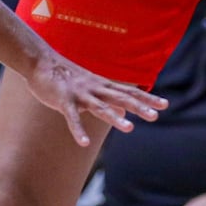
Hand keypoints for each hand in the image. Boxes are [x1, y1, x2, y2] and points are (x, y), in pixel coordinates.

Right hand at [25, 52, 164, 147]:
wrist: (41, 62)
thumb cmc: (67, 77)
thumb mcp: (91, 88)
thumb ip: (107, 99)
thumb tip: (123, 110)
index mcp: (103, 86)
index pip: (130, 92)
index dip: (147, 98)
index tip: (165, 105)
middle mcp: (95, 89)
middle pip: (121, 98)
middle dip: (138, 107)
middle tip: (156, 116)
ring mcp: (80, 94)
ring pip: (100, 107)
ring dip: (115, 117)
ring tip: (129, 129)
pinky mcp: (63, 100)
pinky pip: (72, 117)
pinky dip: (78, 130)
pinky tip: (84, 143)